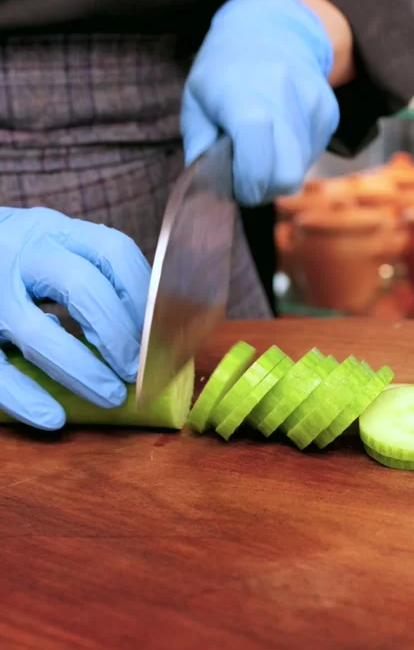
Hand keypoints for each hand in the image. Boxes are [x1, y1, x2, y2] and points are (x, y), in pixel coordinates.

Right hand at [0, 207, 150, 429]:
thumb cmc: (16, 265)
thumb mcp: (52, 251)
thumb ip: (90, 278)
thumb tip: (151, 334)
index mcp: (54, 231)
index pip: (112, 251)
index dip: (142, 297)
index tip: (159, 335)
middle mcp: (21, 254)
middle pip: (80, 286)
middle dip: (117, 334)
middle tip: (137, 371)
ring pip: (36, 332)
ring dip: (81, 370)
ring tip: (111, 396)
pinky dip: (27, 399)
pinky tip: (53, 418)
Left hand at [181, 0, 339, 205]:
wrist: (269, 30)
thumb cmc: (223, 72)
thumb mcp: (195, 103)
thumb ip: (200, 147)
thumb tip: (210, 187)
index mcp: (242, 97)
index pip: (256, 161)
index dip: (247, 186)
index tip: (237, 187)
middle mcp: (282, 97)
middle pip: (287, 176)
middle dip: (266, 188)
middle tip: (249, 180)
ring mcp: (311, 104)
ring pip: (301, 169)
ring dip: (278, 171)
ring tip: (262, 148)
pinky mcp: (328, 111)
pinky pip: (312, 154)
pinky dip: (294, 156)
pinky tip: (280, 134)